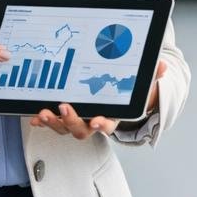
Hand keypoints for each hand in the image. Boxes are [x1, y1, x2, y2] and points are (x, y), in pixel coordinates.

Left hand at [30, 61, 167, 139]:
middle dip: (70, 121)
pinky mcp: (63, 115)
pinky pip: (52, 121)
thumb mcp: (141, 83)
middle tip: (64, 108)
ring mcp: (77, 120)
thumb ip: (151, 75)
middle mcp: (92, 122)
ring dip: (53, 122)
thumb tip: (161, 66)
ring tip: (42, 113)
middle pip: (80, 130)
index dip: (101, 125)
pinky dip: (43, 120)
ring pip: (63, 127)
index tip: (95, 121)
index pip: (106, 124)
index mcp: (111, 117)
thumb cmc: (128, 91)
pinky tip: (34, 116)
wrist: (119, 96)